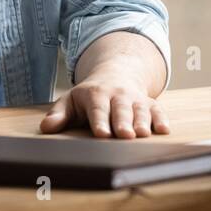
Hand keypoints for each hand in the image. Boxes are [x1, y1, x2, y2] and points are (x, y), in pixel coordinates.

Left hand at [39, 66, 169, 138]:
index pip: (97, 110)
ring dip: (142, 121)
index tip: (101, 134)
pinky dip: (161, 119)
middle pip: (121, 110)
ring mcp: (135, 99)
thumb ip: (59, 114)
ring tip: (142, 134)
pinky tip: (164, 129)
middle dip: (123, 122)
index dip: (100, 121)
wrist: (116, 75)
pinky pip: (157, 110)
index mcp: (96, 95)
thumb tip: (46, 127)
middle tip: (124, 135)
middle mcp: (118, 95)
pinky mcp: (150, 103)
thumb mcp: (71, 101)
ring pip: (140, 110)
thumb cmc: (89, 95)